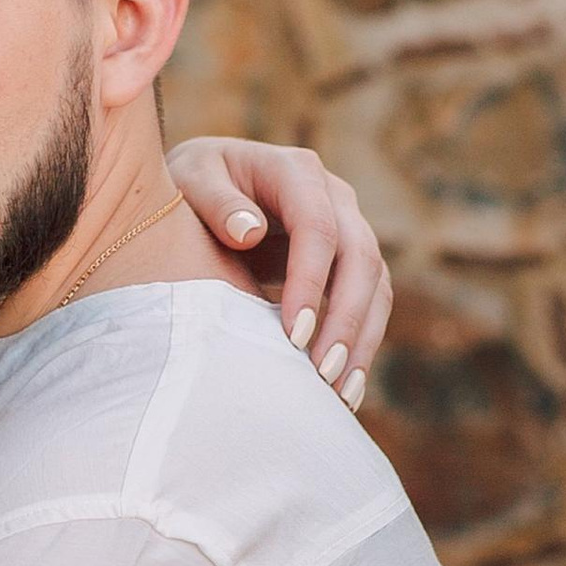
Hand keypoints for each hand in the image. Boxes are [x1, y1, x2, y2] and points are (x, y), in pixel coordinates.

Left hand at [167, 138, 390, 410]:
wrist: (202, 188)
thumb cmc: (190, 184)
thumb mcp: (189, 179)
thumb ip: (214, 201)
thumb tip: (247, 232)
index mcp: (295, 171)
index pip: (318, 226)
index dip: (311, 279)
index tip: (293, 333)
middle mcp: (333, 196)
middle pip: (361, 257)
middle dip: (346, 318)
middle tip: (322, 374)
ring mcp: (348, 228)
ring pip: (376, 284)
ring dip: (362, 339)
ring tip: (340, 394)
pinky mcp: (348, 262)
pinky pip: (369, 302)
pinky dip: (361, 343)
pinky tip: (345, 390)